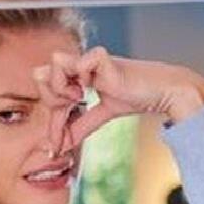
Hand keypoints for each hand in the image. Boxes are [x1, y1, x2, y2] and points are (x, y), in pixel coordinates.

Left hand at [32, 47, 203, 147]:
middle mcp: (80, 64)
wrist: (162, 92)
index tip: (56, 145)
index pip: (49, 94)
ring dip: (62, 87)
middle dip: (51, 102)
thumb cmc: (137, 96)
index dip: (50, 122)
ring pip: (54, 63)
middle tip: (71, 114)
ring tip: (81, 97)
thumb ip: (82, 126)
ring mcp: (90, 59)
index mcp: (78, 75)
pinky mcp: (102, 57)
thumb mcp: (102, 114)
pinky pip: (77, 62)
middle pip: (41, 75)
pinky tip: (90, 89)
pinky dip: (80, 78)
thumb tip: (62, 146)